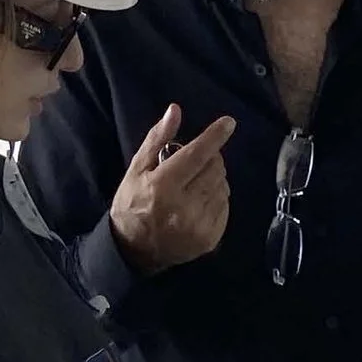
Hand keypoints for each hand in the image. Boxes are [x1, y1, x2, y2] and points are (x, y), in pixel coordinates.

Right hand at [109, 106, 235, 276]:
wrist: (134, 250)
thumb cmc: (133, 203)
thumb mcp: (136, 169)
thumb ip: (156, 139)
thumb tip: (175, 110)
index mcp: (163, 186)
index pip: (196, 154)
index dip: (214, 136)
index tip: (228, 122)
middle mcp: (184, 206)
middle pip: (215, 169)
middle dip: (211, 157)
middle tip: (198, 159)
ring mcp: (199, 225)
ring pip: (223, 186)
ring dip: (215, 178)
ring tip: (197, 182)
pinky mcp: (210, 238)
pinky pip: (225, 206)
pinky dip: (218, 197)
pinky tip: (202, 199)